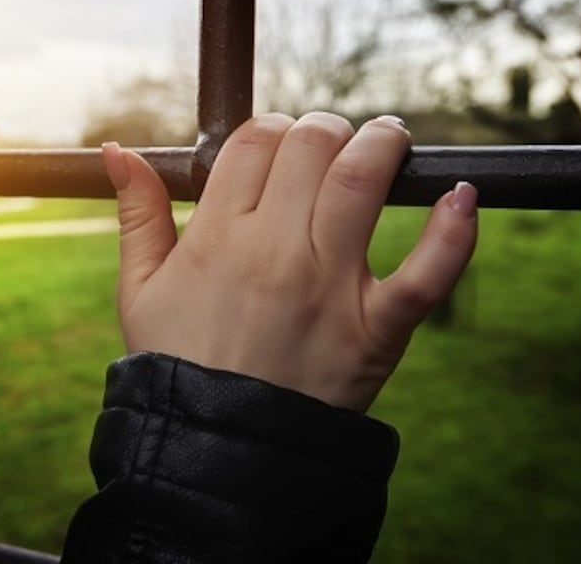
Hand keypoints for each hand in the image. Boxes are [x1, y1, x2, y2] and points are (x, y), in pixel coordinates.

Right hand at [102, 112, 477, 411]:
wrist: (217, 452)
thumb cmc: (176, 364)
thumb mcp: (138, 289)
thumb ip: (135, 213)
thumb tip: (116, 150)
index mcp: (216, 237)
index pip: (255, 141)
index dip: (271, 128)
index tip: (278, 145)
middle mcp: (275, 251)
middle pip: (313, 146)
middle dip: (325, 130)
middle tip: (331, 144)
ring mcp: (330, 288)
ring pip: (366, 182)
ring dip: (384, 144)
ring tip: (388, 141)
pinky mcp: (376, 331)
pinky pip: (428, 273)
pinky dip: (456, 232)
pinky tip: (463, 196)